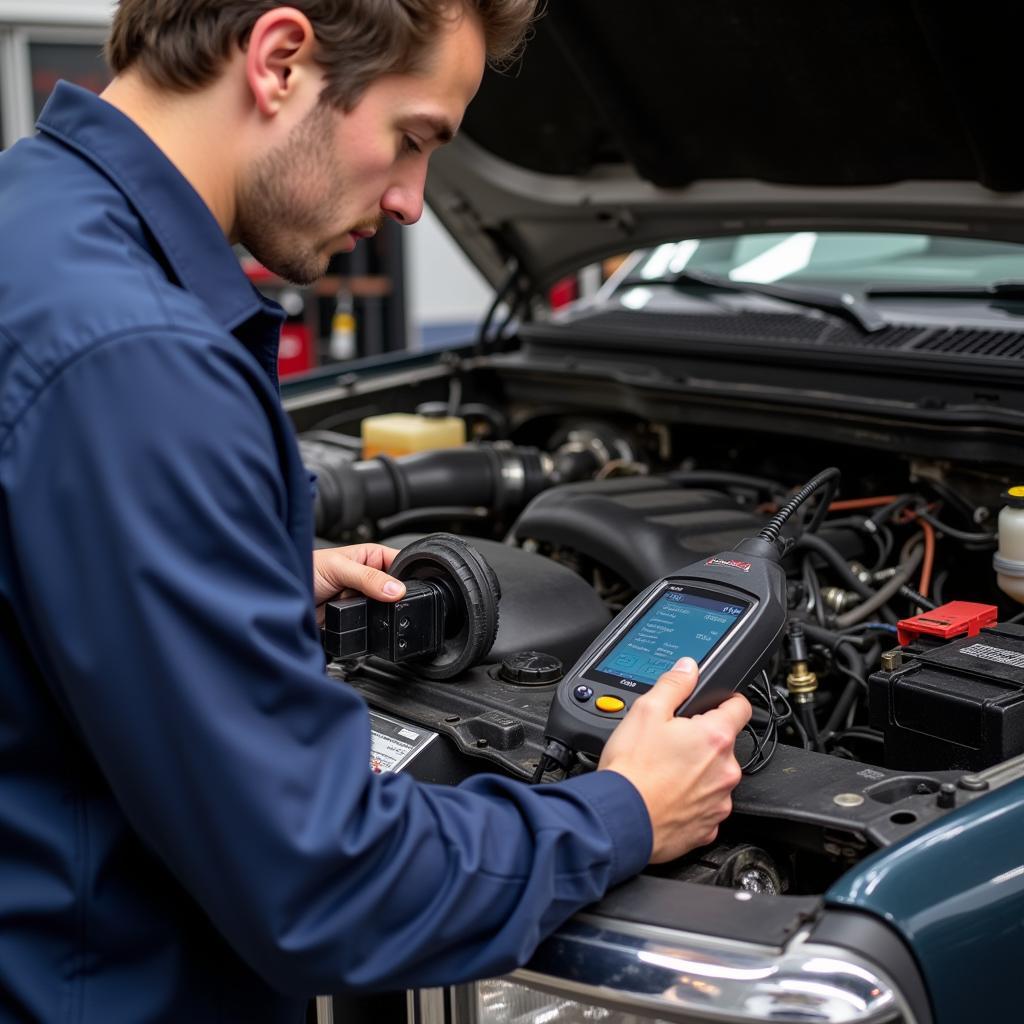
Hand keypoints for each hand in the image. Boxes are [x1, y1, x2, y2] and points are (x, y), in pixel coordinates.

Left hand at [312, 544, 405, 624]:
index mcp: (371, 557)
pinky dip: (368, 626)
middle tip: (378, 600)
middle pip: (395, 590)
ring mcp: (363, 599)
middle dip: (390, 598)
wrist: (282, 597)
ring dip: (376, 613)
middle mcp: (369, 578)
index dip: (406, 576)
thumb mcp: (339, 568)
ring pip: (384, 610)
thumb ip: (368, 578)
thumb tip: (396, 589)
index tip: (405, 589)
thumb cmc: (304, 569)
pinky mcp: (356, 619)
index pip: (400, 563)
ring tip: (361, 609)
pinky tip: (359, 622)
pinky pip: (370, 625)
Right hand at [598, 657, 750, 863]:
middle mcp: (726, 771)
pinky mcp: (708, 827)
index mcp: (716, 737)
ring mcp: (719, 801)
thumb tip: (689, 668)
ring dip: (698, 772)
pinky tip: (667, 795)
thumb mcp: (646, 711)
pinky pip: (706, 806)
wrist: (619, 819)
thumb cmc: (632, 770)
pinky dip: (691, 800)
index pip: (741, 706)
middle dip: (702, 740)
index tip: (713, 704)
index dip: (726, 700)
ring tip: (664, 771)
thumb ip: (674, 684)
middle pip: (723, 744)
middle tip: (671, 742)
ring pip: (715, 776)